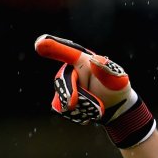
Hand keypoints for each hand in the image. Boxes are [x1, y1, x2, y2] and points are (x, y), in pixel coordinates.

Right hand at [34, 34, 155, 147]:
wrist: (113, 106)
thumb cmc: (116, 88)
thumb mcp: (117, 81)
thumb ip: (107, 71)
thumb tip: (96, 60)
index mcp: (83, 59)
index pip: (67, 52)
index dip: (54, 47)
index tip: (40, 43)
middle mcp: (69, 69)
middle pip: (62, 81)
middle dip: (71, 94)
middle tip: (76, 104)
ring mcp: (63, 84)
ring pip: (61, 97)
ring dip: (81, 106)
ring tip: (96, 106)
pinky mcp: (59, 98)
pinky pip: (61, 108)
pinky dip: (76, 113)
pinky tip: (88, 112)